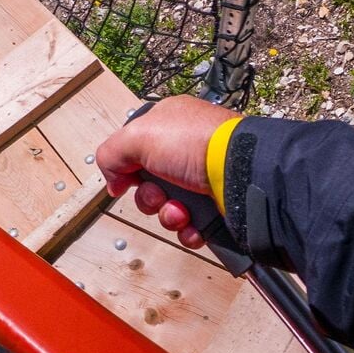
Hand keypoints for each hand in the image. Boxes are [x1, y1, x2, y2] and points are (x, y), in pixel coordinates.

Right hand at [95, 95, 237, 249]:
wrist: (242, 174)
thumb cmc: (198, 143)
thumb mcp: (137, 136)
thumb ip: (111, 154)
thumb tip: (113, 180)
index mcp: (168, 123)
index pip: (135, 148)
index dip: (127, 167)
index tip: (126, 178)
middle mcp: (186, 150)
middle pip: (149, 182)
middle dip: (148, 196)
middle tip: (159, 193)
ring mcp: (202, 179)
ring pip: (167, 206)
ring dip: (167, 215)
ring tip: (181, 212)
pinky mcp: (216, 205)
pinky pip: (190, 225)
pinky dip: (187, 229)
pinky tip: (192, 223)